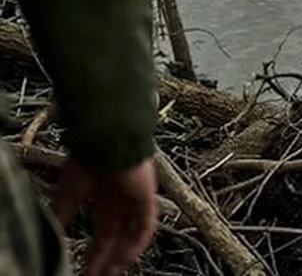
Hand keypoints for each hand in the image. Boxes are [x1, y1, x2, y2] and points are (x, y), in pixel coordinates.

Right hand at [51, 157, 157, 275]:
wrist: (104, 140)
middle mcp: (121, 200)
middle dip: (107, 259)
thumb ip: (63, 216)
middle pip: (117, 238)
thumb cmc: (87, 158)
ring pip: (132, 235)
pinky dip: (137, 244)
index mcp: (104, 198)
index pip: (102, 233)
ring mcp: (136, 199)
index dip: (94, 254)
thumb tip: (52, 236)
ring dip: (122, 256)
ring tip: (109, 273)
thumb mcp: (68, 194)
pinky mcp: (147, 197)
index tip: (86, 271)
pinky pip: (146, 226)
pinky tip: (124, 258)